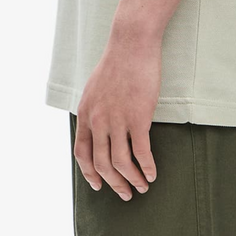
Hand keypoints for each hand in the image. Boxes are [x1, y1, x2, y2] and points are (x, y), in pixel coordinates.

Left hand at [74, 27, 161, 200]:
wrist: (131, 43)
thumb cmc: (117, 62)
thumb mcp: (95, 87)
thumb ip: (94, 109)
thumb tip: (97, 128)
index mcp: (86, 113)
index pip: (82, 154)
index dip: (89, 174)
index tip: (98, 185)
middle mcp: (98, 120)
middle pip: (102, 164)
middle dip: (114, 184)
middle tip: (125, 193)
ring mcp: (117, 119)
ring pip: (121, 163)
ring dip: (132, 180)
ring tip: (142, 186)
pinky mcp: (138, 117)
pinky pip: (141, 152)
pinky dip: (147, 167)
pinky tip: (153, 173)